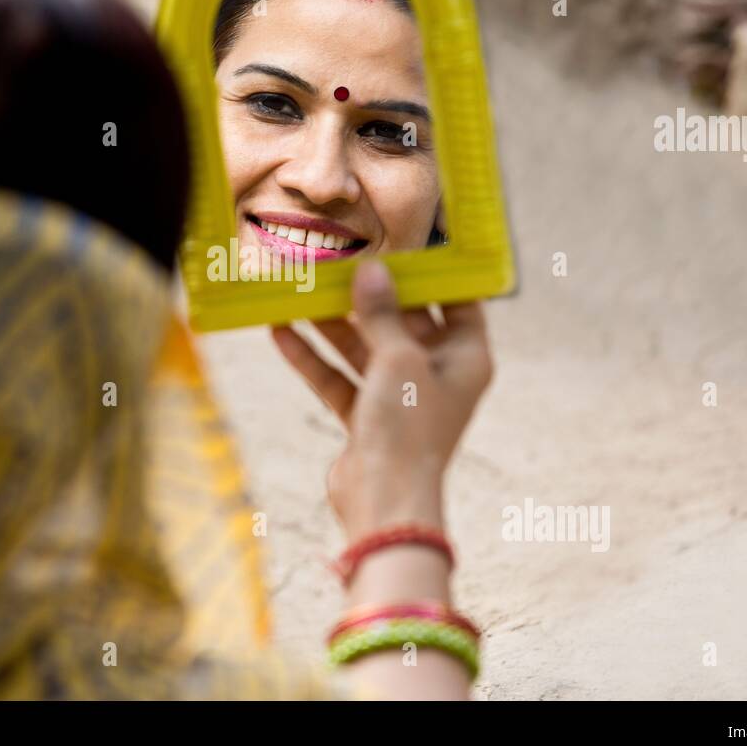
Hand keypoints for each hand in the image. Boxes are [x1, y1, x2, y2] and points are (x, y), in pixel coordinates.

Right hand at [272, 260, 493, 542]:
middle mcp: (436, 373)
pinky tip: (281, 331)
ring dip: (332, 323)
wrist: (385, 502)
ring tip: (299, 289)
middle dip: (368, 295)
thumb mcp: (399, 358)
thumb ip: (383, 313)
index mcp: (465, 357)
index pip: (457, 302)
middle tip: (337, 260)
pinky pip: (338, 377)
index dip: (433, 273)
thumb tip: (372, 270)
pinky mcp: (366, 417)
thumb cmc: (408, 427)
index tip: (403, 244)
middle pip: (402, 321)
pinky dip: (313, 358)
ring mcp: (399, 395)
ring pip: (363, 348)